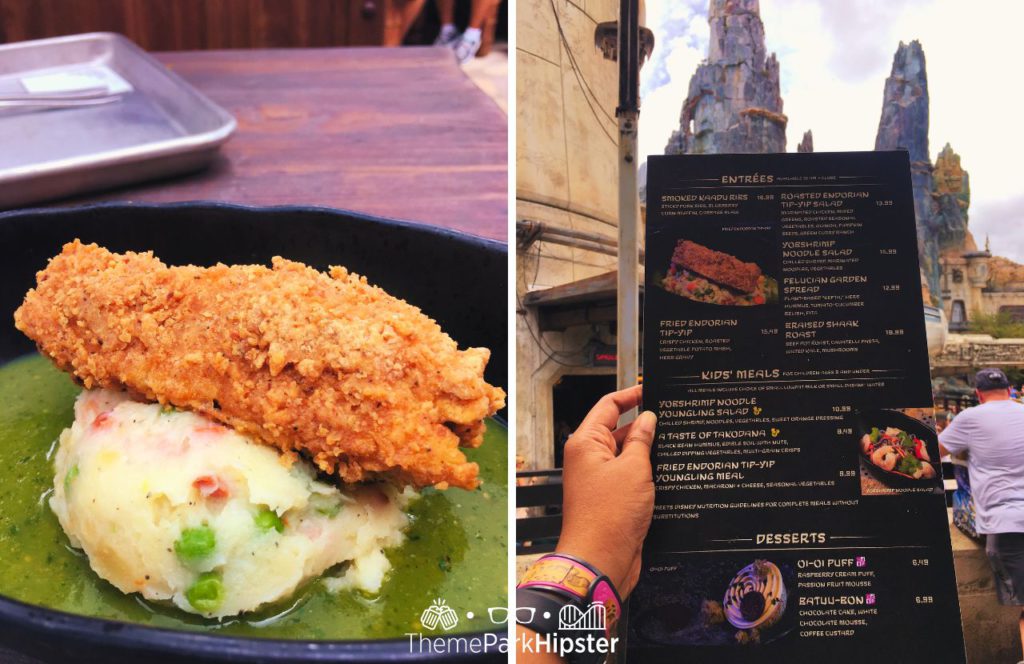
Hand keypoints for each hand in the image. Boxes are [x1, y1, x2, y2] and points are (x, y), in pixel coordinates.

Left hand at [555, 385, 655, 597]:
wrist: (600, 559)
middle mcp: (589, 459)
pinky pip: (630, 477)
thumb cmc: (608, 517)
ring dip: (647, 452)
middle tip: (672, 420)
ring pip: (627, 456)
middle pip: (618, 430)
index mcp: (586, 443)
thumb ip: (642, 440)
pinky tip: (668, 473)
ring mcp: (599, 480)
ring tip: (675, 446)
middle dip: (644, 426)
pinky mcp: (610, 499)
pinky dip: (646, 473)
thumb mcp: (633, 469)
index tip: (650, 389)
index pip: (608, 406)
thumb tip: (647, 419)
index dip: (630, 395)